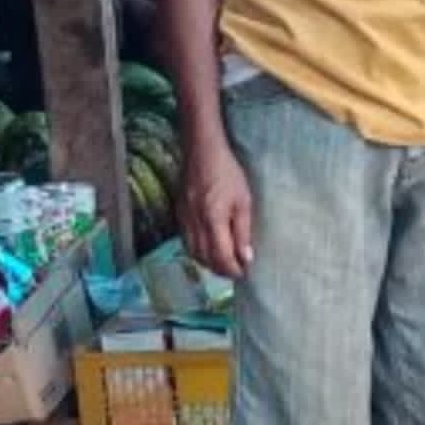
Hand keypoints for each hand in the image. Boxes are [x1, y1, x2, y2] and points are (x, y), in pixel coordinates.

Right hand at [179, 142, 255, 280]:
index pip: (221, 257)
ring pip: (193, 253)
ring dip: (208, 263)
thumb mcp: (243, 201)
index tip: (244, 273)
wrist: (202, 151)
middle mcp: (195, 224)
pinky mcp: (179, 214)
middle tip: (236, 271)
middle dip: (221, 270)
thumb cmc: (227, 173)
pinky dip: (197, 252)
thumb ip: (243, 231)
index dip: (232, 269)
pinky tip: (208, 249)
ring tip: (223, 263)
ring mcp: (184, 219)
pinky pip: (186, 242)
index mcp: (213, 220)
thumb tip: (246, 258)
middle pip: (205, 259)